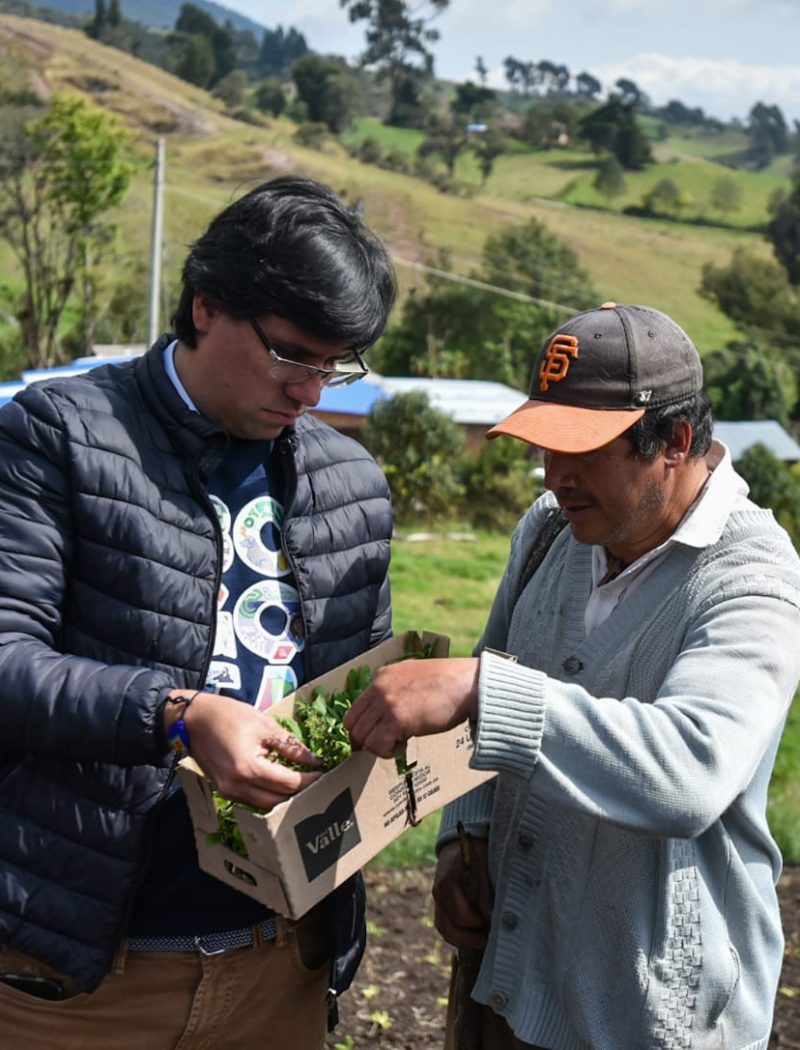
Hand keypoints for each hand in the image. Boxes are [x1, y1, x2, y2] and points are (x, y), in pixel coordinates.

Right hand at [170, 691, 322, 808]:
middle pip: (278, 799)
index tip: (324, 772)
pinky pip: (252, 800)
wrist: (192, 719)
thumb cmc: (228, 715)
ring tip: (302, 783)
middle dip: (300, 792)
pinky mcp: (224, 790)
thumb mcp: (264, 725)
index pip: (288, 783)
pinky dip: (268, 795)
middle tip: (317, 780)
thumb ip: (290, 745)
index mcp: (248, 768)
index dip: (309, 779)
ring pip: (265, 804)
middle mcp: (237, 786)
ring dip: (284, 797)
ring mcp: (229, 791)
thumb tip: (313, 759)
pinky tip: (280, 784)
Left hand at [343, 658, 479, 757]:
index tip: (374, 736)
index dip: (363, 726)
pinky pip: (377, 745)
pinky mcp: (397, 720)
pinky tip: (404, 746)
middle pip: (353, 724)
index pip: (355, 708)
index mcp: (381, 676)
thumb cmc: (447, 681)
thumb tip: (386, 710)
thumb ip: (394, 688)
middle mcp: (378, 688)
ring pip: (362, 737)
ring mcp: (386, 704)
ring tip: (399, 743)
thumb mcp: (412, 675)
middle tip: (385, 744)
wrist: (465, 683)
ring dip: (378, 746)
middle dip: (366, 739)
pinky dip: (387, 752)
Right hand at [433, 838, 492, 949]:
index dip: (478, 924)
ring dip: (463, 940)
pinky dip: (457, 935)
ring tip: (482, 941)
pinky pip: (444, 925)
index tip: (493, 923)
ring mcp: (437, 899)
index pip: (461, 914)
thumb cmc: (476, 851)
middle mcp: (438, 892)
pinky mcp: (440, 904)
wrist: (461, 842)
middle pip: (448, 927)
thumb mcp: (484, 864)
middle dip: (469, 938)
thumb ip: (486, 890)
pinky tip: (473, 936)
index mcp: (448, 881)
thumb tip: (490, 916)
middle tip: (488, 939)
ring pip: (444, 929)